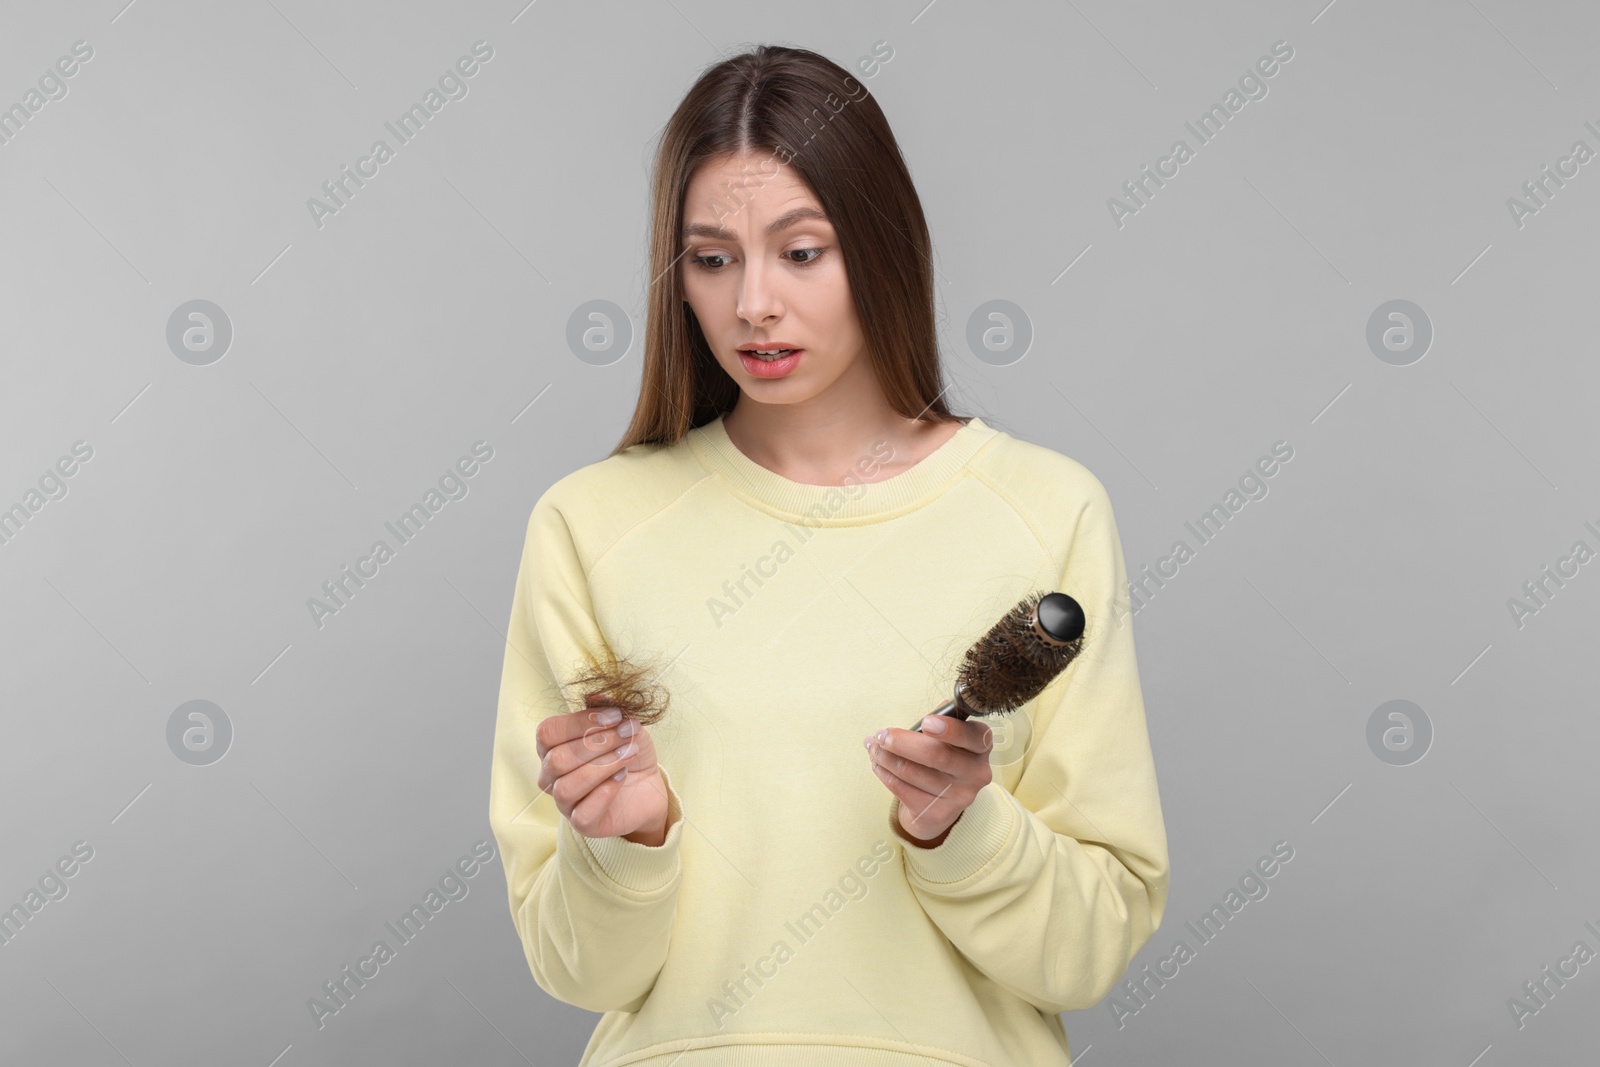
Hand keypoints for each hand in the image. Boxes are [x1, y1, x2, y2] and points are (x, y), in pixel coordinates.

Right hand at [536, 697, 668, 845]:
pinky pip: (582, 813)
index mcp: (552, 747)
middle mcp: (551, 776)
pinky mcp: (582, 824)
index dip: (579, 722)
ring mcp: (564, 802)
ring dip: (603, 766)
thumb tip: (597, 695)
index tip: (614, 716)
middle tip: (627, 734)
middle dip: (597, 743)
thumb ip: (607, 710)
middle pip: (557, 759)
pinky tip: (622, 778)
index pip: (548, 732)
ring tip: (628, 754)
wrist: (649, 784)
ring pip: (567, 786)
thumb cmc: (627, 751)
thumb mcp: (623, 725)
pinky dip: (605, 792)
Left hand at [865, 714, 993, 845]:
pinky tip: (877, 764)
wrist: (941, 803)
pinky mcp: (938, 813)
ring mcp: (959, 796)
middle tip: (881, 735)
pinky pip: (902, 789)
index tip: (926, 722)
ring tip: (873, 747)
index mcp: (981, 747)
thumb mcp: (949, 737)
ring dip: (886, 757)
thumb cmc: (943, 757)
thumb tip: (931, 715)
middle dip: (902, 742)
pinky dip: (884, 773)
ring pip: (913, 772)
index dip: (950, 729)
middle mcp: (977, 773)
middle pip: (936, 755)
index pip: (972, 736)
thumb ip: (942, 721)